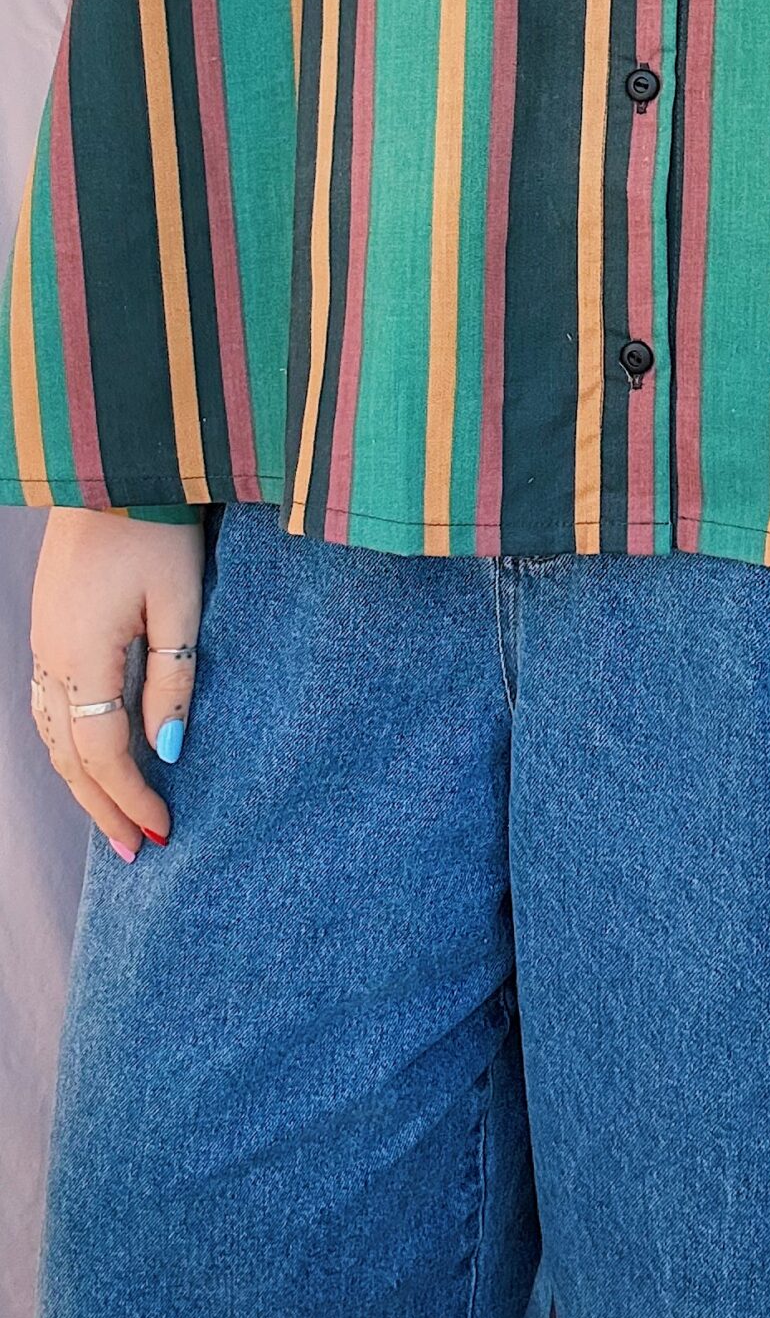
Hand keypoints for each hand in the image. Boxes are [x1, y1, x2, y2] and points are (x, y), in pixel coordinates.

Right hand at [29, 508, 205, 860]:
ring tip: (115, 816)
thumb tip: (169, 752)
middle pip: (69, 755)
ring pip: (51, 733)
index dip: (132, 798)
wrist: (115, 466)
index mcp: (81, 656)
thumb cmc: (156, 527)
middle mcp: (50, 658)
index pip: (103, 753)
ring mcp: (42, 642)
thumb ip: (173, 679)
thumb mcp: (179, 602)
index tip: (165, 834)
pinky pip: (47, 703)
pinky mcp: (48, 625)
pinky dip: (68, 742)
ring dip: (82, 780)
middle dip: (103, 807)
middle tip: (137, 851)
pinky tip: (88, 756)